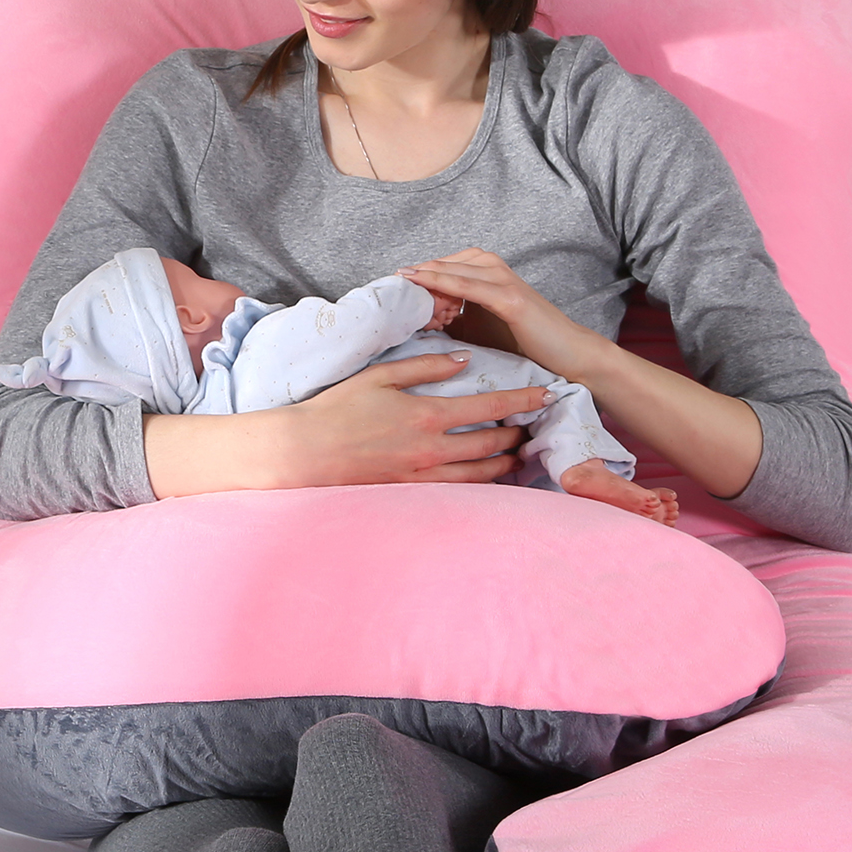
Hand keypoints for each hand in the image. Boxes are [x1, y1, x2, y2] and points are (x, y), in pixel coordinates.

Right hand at [284, 351, 548, 485]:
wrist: (306, 451)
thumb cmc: (339, 408)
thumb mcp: (381, 375)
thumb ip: (426, 367)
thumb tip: (464, 360)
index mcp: (427, 414)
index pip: (488, 406)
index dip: (521, 400)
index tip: (545, 394)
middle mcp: (432, 448)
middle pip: (492, 442)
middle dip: (519, 432)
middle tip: (538, 424)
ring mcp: (423, 474)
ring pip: (480, 472)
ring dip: (506, 462)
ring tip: (521, 453)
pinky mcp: (412, 490)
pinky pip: (458, 490)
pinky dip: (480, 483)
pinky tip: (490, 477)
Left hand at [398, 249, 607, 381]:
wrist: (566, 355)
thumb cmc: (523, 342)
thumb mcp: (477, 327)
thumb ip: (452, 318)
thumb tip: (417, 321)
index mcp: (483, 272)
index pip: (440, 266)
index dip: (414, 276)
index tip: (387, 288)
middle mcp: (492, 268)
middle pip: (442, 263)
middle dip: (413, 273)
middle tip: (385, 286)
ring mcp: (501, 279)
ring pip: (452, 270)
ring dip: (423, 276)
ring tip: (396, 283)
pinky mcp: (509, 297)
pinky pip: (468, 285)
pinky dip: (443, 282)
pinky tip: (422, 283)